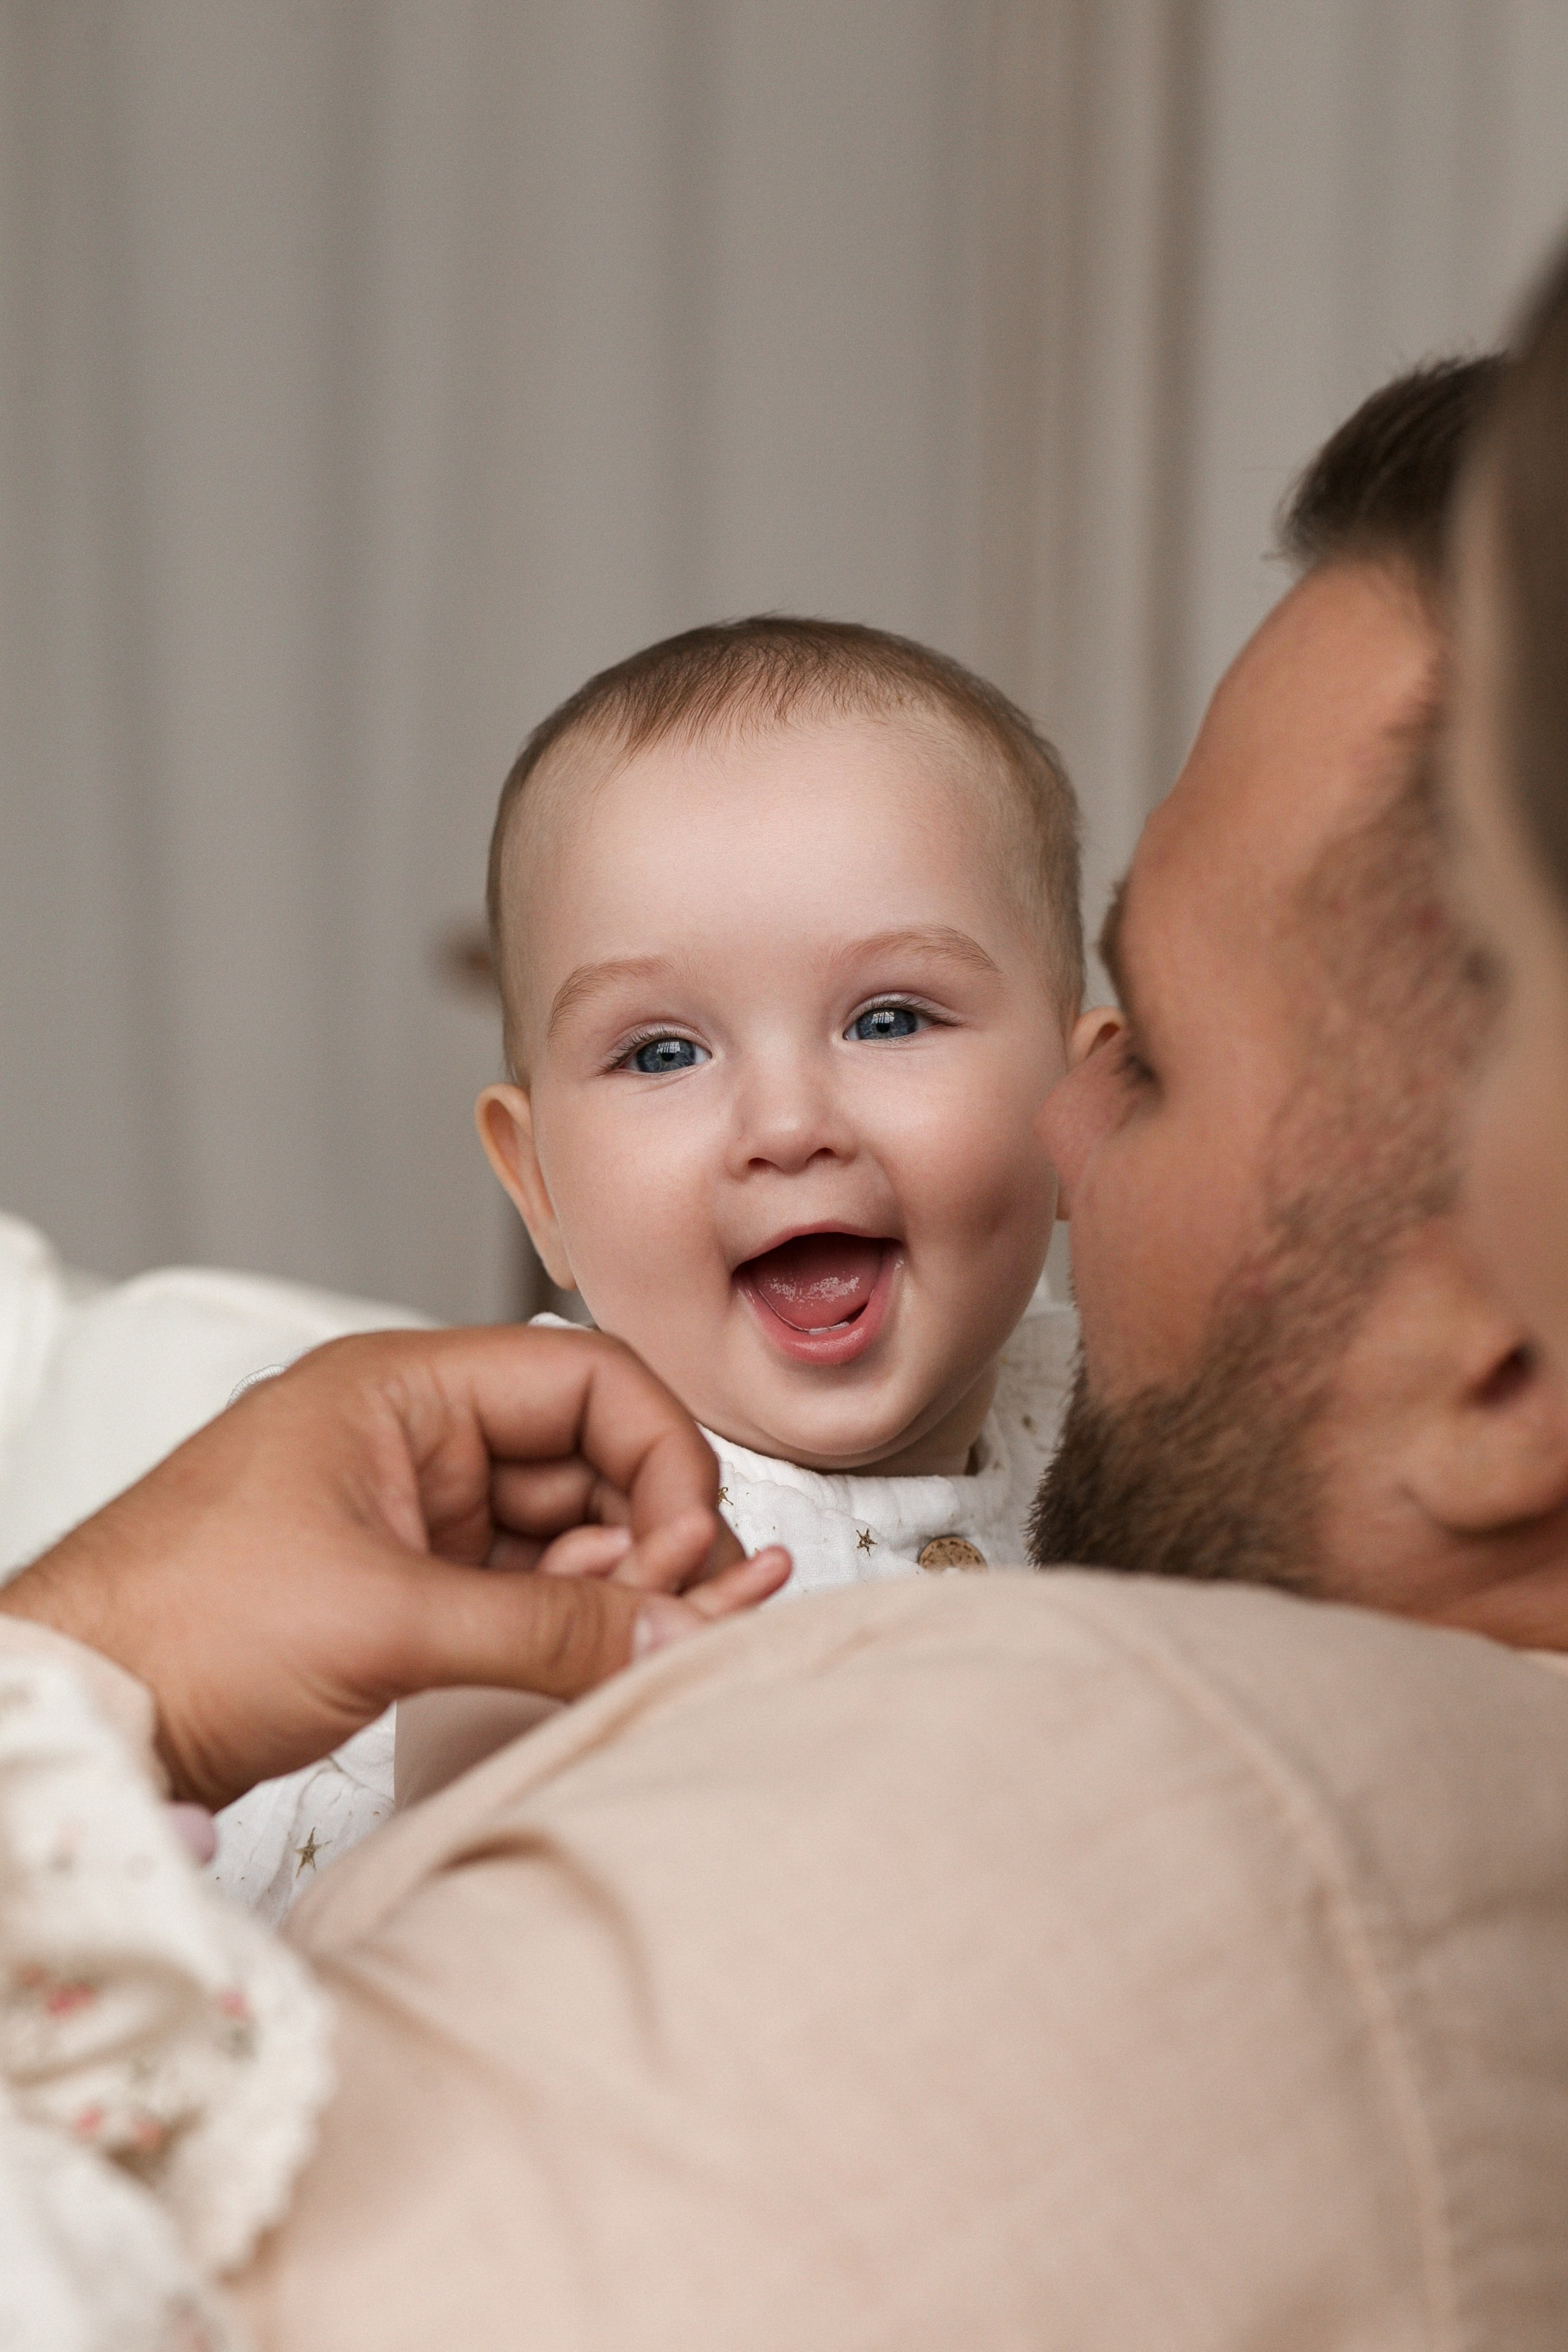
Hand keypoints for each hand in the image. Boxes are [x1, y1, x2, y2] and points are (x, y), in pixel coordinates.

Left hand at [0, 1324, 788, 1807]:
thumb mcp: (385, 1618)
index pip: (587, 1379)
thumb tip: (674, 1634)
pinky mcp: (404, 1591)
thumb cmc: (177, 1625)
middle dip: (649, 1534)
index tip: (687, 1551)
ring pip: (564, 1531)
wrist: (76, 1712)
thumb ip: (549, 1627)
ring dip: (618, 1586)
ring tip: (645, 1646)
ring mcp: (411, 1517)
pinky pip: (522, 1591)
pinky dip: (569, 1624)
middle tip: (681, 1616)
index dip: (659, 1458)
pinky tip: (602, 1659)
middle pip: (589, 1457)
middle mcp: (416, 1439)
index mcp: (404, 1388)